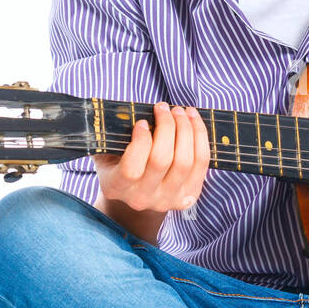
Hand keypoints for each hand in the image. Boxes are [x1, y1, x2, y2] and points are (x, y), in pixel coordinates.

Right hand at [93, 102, 209, 214]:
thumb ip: (114, 137)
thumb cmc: (117, 162)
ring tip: (180, 111)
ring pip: (185, 161)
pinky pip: (201, 163)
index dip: (140, 142)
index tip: (143, 122)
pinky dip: (200, 138)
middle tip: (164, 107)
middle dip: (167, 127)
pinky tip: (193, 120)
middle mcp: (142, 198)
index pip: (131, 169)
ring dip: (186, 129)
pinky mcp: (190, 195)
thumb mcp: (106, 150)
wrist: (136, 191)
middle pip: (162, 160)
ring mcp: (168, 200)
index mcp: (116, 188)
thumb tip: (131, 114)